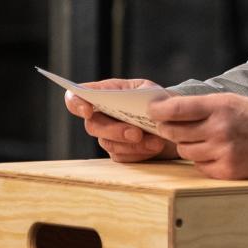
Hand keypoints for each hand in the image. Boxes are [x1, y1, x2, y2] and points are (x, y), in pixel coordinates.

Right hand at [63, 78, 178, 162]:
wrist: (171, 122)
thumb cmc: (156, 101)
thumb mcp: (150, 91)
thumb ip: (140, 94)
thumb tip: (134, 104)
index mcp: (103, 94)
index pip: (75, 97)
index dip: (76, 104)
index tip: (88, 112)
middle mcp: (100, 115)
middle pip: (92, 125)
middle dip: (114, 131)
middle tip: (137, 133)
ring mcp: (107, 136)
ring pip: (108, 144)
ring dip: (132, 145)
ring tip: (155, 141)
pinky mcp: (118, 152)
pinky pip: (122, 156)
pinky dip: (139, 153)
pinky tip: (154, 146)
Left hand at [148, 93, 247, 180]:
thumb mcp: (233, 102)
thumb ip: (204, 107)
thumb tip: (170, 112)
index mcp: (221, 106)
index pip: (177, 109)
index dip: (159, 111)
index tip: (152, 112)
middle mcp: (220, 129)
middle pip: (175, 132)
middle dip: (169, 129)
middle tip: (170, 127)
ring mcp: (224, 152)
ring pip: (185, 150)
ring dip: (188, 145)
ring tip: (203, 139)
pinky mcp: (228, 171)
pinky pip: (200, 166)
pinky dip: (202, 161)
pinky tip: (215, 153)